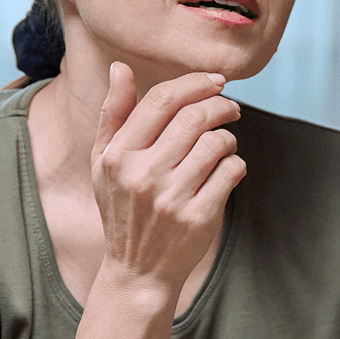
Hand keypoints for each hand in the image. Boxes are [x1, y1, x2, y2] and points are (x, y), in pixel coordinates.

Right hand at [91, 63, 245, 295]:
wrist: (138, 270)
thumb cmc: (123, 208)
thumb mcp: (104, 163)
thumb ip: (114, 114)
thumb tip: (120, 67)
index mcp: (118, 156)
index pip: (161, 101)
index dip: (194, 83)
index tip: (215, 82)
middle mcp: (143, 175)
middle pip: (194, 117)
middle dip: (221, 105)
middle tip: (230, 108)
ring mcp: (172, 198)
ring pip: (216, 143)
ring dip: (228, 137)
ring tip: (224, 143)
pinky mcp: (200, 217)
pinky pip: (231, 171)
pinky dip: (235, 164)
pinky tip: (227, 169)